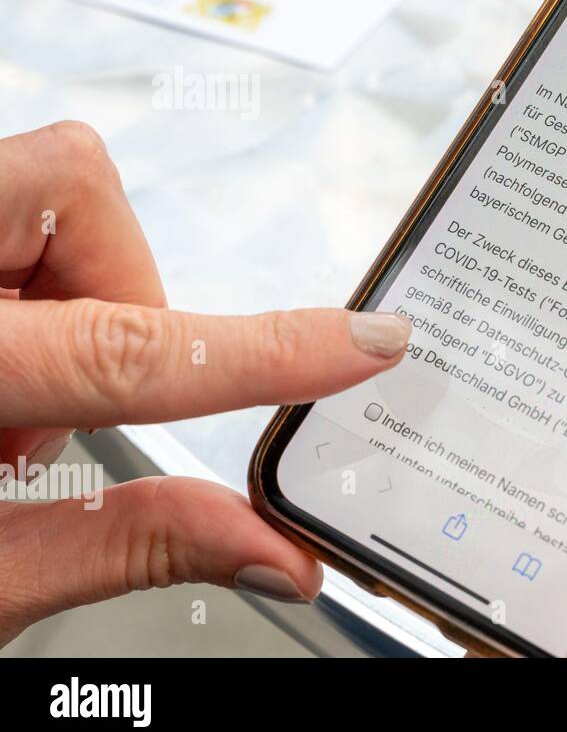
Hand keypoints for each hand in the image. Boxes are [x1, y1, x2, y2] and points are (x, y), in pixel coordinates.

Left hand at [0, 122, 410, 646]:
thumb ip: (126, 547)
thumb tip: (269, 550)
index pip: (128, 352)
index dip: (267, 349)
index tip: (365, 340)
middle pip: (74, 181)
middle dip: (117, 286)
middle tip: (71, 389)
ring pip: (44, 186)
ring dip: (62, 292)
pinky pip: (2, 204)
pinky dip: (16, 283)